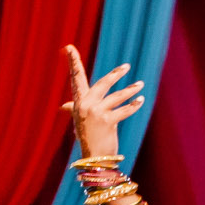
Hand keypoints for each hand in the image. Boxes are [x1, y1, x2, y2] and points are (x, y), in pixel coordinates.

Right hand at [62, 44, 145, 158]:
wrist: (94, 157)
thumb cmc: (88, 138)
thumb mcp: (80, 121)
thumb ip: (74, 110)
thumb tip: (64, 106)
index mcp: (78, 102)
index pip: (76, 79)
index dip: (73, 63)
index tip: (69, 47)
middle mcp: (86, 105)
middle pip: (102, 83)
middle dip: (115, 74)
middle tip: (126, 66)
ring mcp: (97, 112)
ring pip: (117, 96)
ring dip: (131, 90)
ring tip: (140, 84)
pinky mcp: (108, 121)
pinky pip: (124, 110)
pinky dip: (134, 105)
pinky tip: (140, 100)